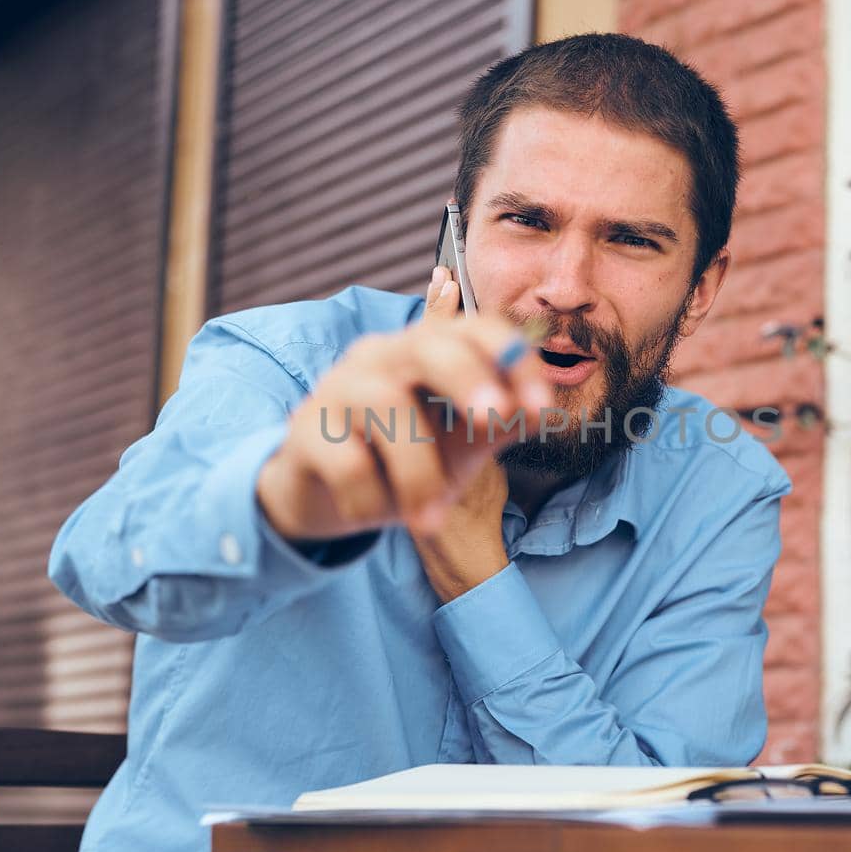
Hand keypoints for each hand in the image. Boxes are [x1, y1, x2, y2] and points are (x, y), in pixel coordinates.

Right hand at [257, 267, 550, 542]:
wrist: (327, 497)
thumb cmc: (403, 460)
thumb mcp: (460, 444)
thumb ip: (499, 424)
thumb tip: (547, 413)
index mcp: (427, 351)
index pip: (476, 331)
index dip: (513, 360)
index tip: (542, 409)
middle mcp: (381, 356)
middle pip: (427, 342)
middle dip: (467, 378)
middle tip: (496, 420)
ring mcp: (337, 388)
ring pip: (386, 407)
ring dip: (418, 474)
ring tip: (429, 520)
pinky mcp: (303, 430)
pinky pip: (347, 461)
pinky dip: (371, 499)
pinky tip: (373, 513)